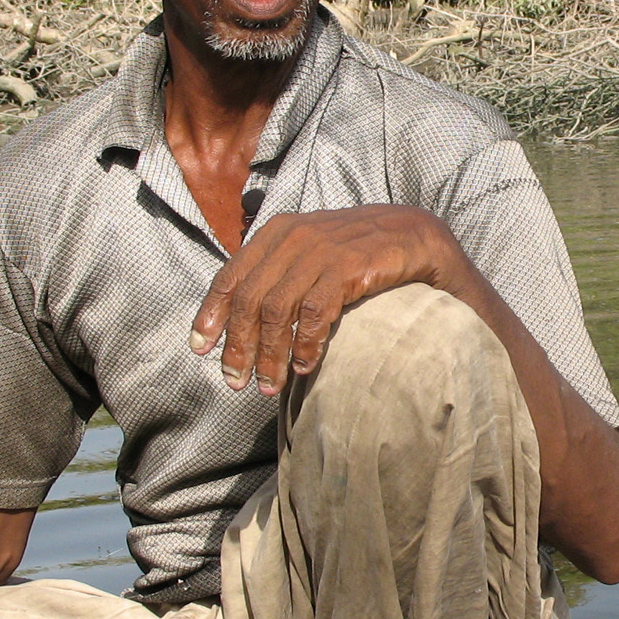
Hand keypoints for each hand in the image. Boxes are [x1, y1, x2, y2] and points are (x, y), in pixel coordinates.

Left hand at [191, 206, 461, 394]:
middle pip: (249, 299)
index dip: (211, 315)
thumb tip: (242, 315)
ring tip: (270, 385)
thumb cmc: (361, 253)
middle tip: (236, 382)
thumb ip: (280, 272)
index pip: (231, 276)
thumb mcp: (312, 253)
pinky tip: (305, 366)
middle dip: (238, 346)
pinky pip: (314, 312)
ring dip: (269, 354)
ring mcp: (321, 249)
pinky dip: (305, 344)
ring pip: (276, 309)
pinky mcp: (349, 265)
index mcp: (277, 232)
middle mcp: (294, 237)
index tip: (200, 349)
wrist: (418, 237)